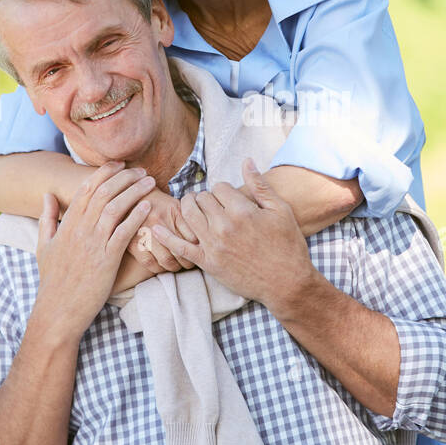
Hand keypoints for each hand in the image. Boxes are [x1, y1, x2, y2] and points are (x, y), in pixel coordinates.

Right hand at [35, 161, 155, 323]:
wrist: (59, 310)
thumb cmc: (53, 280)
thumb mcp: (43, 246)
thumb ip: (46, 218)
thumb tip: (47, 195)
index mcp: (66, 224)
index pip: (86, 188)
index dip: (104, 172)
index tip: (119, 164)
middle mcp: (80, 229)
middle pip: (104, 192)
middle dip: (124, 177)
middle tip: (141, 170)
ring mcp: (93, 243)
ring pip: (115, 207)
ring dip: (134, 191)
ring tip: (149, 182)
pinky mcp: (107, 259)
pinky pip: (124, 232)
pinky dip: (136, 216)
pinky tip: (147, 206)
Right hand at [127, 187, 198, 273]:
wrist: (131, 198)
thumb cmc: (158, 204)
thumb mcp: (175, 205)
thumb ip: (188, 220)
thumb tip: (201, 239)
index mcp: (174, 212)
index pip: (193, 237)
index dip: (198, 248)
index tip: (199, 251)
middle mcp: (160, 222)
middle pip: (181, 250)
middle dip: (188, 261)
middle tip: (190, 262)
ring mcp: (145, 233)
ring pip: (167, 260)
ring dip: (174, 266)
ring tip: (177, 265)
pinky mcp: (133, 243)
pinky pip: (150, 263)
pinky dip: (158, 268)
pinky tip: (162, 265)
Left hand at [152, 158, 315, 311]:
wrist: (286, 283)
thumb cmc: (288, 246)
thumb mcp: (280, 211)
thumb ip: (260, 185)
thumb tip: (247, 161)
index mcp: (242, 211)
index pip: (219, 187)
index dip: (223, 190)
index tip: (229, 198)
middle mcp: (224, 226)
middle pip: (201, 199)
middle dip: (205, 197)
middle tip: (211, 203)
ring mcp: (213, 245)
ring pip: (187, 215)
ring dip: (187, 207)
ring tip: (192, 207)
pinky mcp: (207, 263)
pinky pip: (180, 247)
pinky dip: (166, 236)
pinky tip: (157, 227)